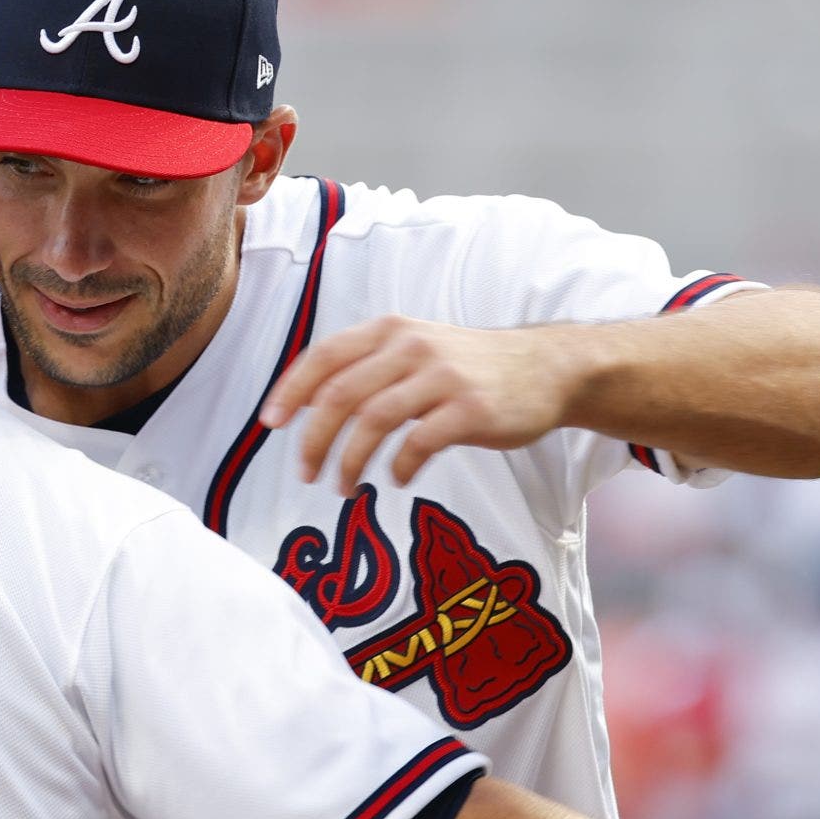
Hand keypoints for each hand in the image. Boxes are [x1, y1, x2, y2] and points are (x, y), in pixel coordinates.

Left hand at [259, 316, 586, 487]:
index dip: (291, 391)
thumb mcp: (417, 348)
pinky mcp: (470, 409)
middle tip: (305, 474)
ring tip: (343, 487)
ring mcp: (442, 377)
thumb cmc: (471, 366)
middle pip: (340, 395)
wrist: (548, 368)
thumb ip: (369, 367)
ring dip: (348, 461)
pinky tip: (395, 480)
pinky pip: (417, 443)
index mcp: (391, 331)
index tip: (271, 425)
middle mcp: (412, 348)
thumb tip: (311, 403)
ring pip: (372, 421)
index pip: (324, 356)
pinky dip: (397, 467)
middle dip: (312, 440)